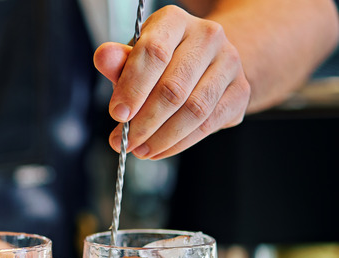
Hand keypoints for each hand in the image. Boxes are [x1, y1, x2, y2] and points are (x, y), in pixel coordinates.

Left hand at [94, 5, 250, 159]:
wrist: (203, 63)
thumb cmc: (161, 61)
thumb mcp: (135, 57)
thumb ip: (118, 61)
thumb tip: (103, 57)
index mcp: (175, 21)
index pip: (154, 53)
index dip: (132, 88)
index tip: (117, 114)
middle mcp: (208, 36)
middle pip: (174, 87)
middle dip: (144, 122)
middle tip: (124, 141)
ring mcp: (229, 63)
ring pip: (194, 110)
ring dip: (162, 137)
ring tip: (140, 150)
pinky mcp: (240, 91)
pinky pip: (209, 124)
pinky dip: (180, 143)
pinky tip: (160, 150)